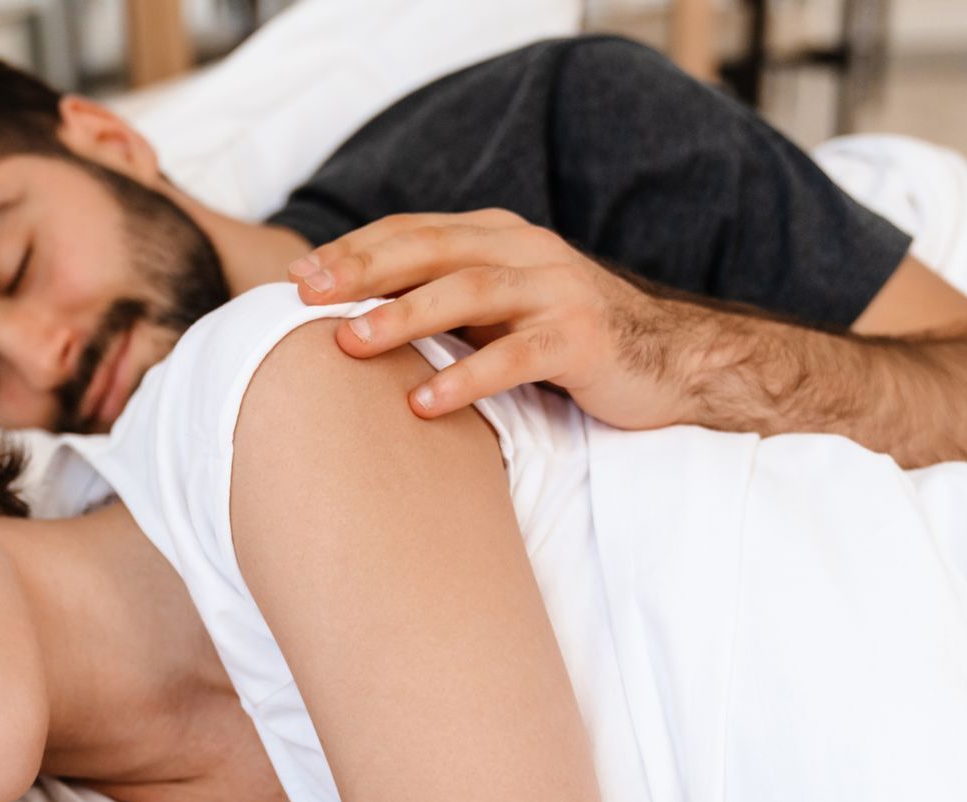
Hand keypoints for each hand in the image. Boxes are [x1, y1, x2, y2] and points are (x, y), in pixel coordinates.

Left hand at [289, 209, 699, 426]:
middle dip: (362, 271)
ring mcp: (557, 290)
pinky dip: (467, 378)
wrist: (671, 363)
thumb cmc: (565, 341)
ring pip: (469, 292)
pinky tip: (424, 404)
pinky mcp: (582, 339)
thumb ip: (442, 300)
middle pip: (430, 249)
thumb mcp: (499, 311)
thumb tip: (349, 317)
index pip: (412, 232)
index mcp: (497, 237)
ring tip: (351, 344)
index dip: (353, 251)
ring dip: (404, 316)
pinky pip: (517, 355)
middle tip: (305, 297)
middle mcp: (526, 250)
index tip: (296, 278)